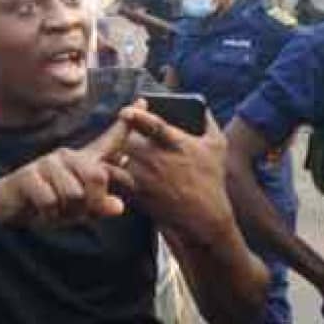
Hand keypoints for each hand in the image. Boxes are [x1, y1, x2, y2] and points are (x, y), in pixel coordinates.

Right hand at [0, 119, 131, 228]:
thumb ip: (98, 206)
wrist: (7, 205)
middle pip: (97, 177)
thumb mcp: (76, 209)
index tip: (144, 100)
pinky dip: (48, 215)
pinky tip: (39, 210)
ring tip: (54, 210)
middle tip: (75, 212)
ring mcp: (47, 163)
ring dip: (65, 213)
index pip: (109, 141)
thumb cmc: (46, 204)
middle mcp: (67, 156)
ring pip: (73, 194)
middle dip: (90, 203)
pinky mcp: (30, 175)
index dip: (126, 126)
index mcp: (82, 161)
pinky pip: (51, 202)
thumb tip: (119, 207)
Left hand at [118, 106, 233, 239]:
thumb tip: (201, 105)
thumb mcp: (217, 146)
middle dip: (118, 134)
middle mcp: (158, 160)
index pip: (153, 125)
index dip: (137, 116)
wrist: (204, 217)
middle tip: (114, 132)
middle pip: (127, 141)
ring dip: (110, 153)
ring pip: (117, 160)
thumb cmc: (211, 179)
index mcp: (176, 144)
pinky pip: (116, 180)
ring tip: (106, 149)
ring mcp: (145, 178)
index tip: (125, 111)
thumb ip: (208, 122)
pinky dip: (110, 172)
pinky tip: (108, 167)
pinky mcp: (137, 194)